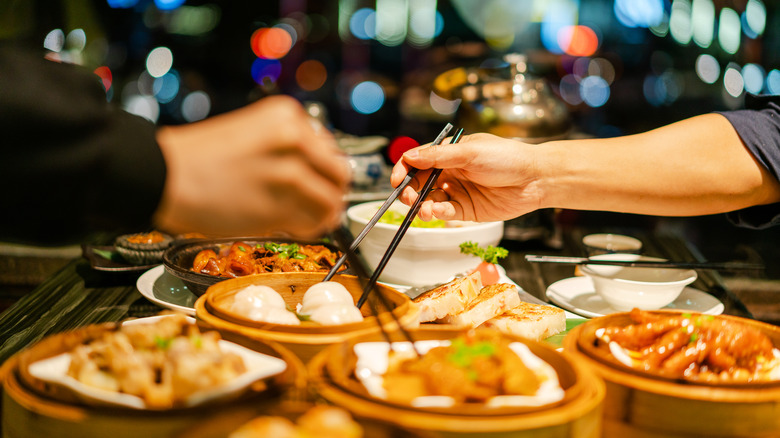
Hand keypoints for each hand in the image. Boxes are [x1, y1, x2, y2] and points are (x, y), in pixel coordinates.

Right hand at [153, 95, 349, 238]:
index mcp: (288, 116)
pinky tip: (290, 227)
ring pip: (331, 202)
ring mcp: (290, 173)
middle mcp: (294, 140)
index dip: (325, 171)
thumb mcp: (252, 134)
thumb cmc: (201, 158)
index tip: (316, 182)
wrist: (163, 175)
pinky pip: (312, 223)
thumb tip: (318, 174)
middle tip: (319, 205)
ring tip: (304, 219)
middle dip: (332, 193)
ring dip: (323, 216)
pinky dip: (308, 229)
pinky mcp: (280, 206)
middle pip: (340, 175)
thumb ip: (288, 148)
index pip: (330, 149)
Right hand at [390, 133, 541, 221]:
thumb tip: (410, 157)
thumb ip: (439, 156)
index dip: (403, 170)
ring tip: (424, 209)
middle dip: (410, 191)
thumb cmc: (507, 158)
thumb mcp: (470, 152)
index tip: (396, 180)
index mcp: (449, 153)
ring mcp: (458, 191)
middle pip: (419, 182)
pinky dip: (439, 214)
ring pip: (429, 200)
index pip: (417, 160)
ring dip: (422, 205)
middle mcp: (450, 172)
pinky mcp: (466, 210)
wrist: (535, 179)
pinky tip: (440, 212)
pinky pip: (446, 213)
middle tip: (408, 198)